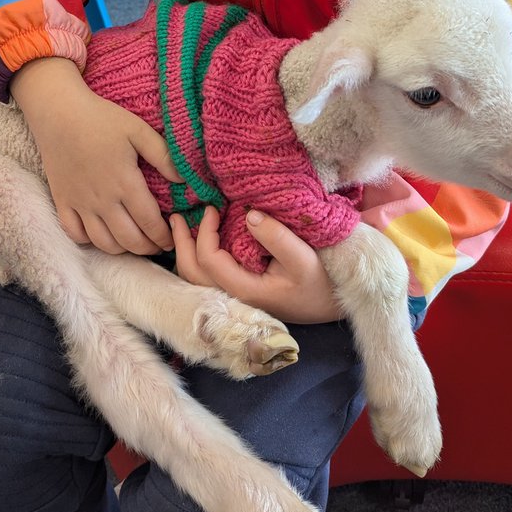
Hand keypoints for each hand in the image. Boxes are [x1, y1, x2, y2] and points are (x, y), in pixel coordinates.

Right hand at [12, 58, 182, 255]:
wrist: (59, 112)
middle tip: (158, 245)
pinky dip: (89, 241)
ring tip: (134, 243)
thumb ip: (163, 156)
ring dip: (123, 249)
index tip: (172, 238)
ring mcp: (80, 204)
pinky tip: (101, 235)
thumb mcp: (138, 130)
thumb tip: (185, 180)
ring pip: (103, 242)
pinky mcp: (62, 201)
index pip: (149, 222)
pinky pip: (75, 234)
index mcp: (125, 183)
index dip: (163, 236)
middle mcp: (103, 200)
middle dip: (148, 248)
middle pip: (129, 239)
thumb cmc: (102, 118)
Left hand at [170, 205, 342, 324]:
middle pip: (192, 275)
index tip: (214, 209)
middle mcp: (235, 298)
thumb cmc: (321, 281)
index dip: (205, 233)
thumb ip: (276, 237)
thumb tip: (248, 215)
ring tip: (180, 228)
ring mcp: (237, 298)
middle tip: (177, 216)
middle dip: (182, 244)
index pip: (209, 261)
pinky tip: (200, 242)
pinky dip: (198, 260)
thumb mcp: (304, 257)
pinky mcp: (242, 293)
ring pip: (197, 280)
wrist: (335, 302)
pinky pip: (209, 278)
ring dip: (185, 253)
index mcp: (245, 291)